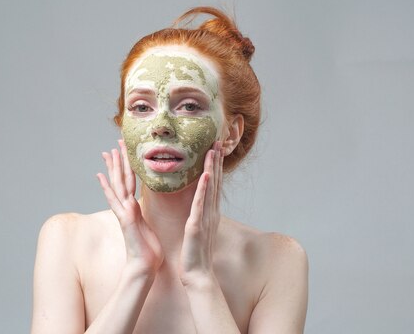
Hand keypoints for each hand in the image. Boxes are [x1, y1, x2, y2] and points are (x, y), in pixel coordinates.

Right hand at [97, 139, 163, 275]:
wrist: (144, 267)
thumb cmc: (149, 251)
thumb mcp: (148, 228)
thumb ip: (142, 216)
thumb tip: (141, 209)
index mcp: (134, 209)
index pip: (130, 183)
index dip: (127, 167)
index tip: (124, 152)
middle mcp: (126, 208)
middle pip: (121, 179)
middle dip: (118, 161)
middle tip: (115, 142)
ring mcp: (123, 213)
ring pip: (117, 185)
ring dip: (113, 168)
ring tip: (108, 151)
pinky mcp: (124, 218)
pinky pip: (116, 199)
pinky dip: (107, 188)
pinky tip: (101, 177)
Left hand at [179, 141, 223, 285]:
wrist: (198, 274)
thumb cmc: (196, 253)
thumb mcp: (198, 228)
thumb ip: (200, 213)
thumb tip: (199, 202)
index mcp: (210, 211)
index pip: (214, 183)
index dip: (215, 164)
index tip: (215, 147)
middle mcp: (211, 212)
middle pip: (215, 181)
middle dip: (216, 160)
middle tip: (218, 139)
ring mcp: (206, 218)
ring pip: (210, 188)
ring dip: (212, 168)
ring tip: (213, 150)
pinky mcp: (198, 225)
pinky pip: (200, 204)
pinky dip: (203, 189)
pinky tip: (206, 175)